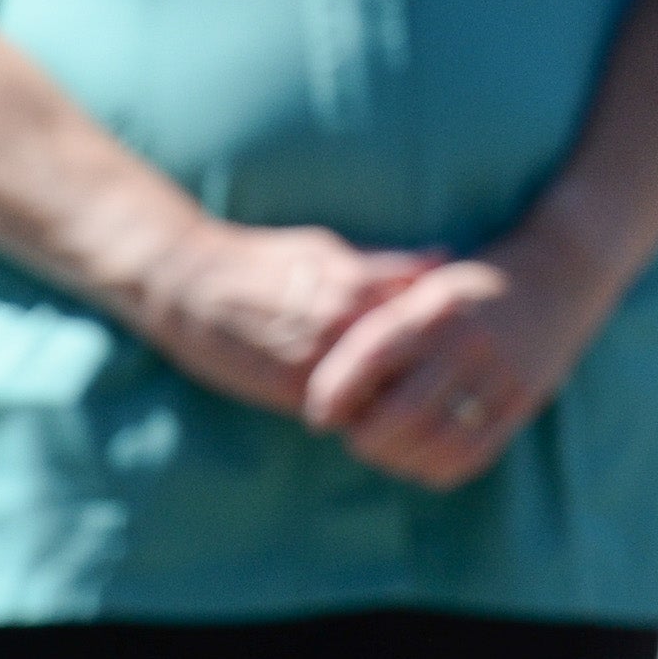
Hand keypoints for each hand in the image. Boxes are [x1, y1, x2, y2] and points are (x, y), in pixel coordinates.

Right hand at [124, 222, 438, 419]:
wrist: (190, 288)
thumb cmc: (265, 261)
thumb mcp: (328, 249)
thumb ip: (386, 263)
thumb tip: (444, 257)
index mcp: (353, 285)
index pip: (423, 314)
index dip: (448, 327)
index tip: (468, 330)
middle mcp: (338, 327)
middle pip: (410, 359)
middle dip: (434, 367)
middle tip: (459, 372)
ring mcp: (315, 363)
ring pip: (381, 390)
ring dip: (402, 393)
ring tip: (427, 395)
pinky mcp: (291, 391)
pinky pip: (344, 408)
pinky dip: (366, 409)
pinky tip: (383, 407)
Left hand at [303, 241, 617, 490]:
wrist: (560, 274)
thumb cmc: (473, 286)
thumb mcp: (424, 288)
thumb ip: (382, 330)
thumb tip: (330, 393)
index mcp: (434, 308)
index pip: (369, 360)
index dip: (333, 395)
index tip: (319, 415)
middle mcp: (468, 341)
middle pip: (399, 412)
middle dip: (365, 437)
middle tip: (356, 436)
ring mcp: (501, 373)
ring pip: (434, 441)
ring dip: (398, 458)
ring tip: (386, 450)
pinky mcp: (523, 400)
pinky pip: (472, 453)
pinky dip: (438, 467)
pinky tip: (423, 460)